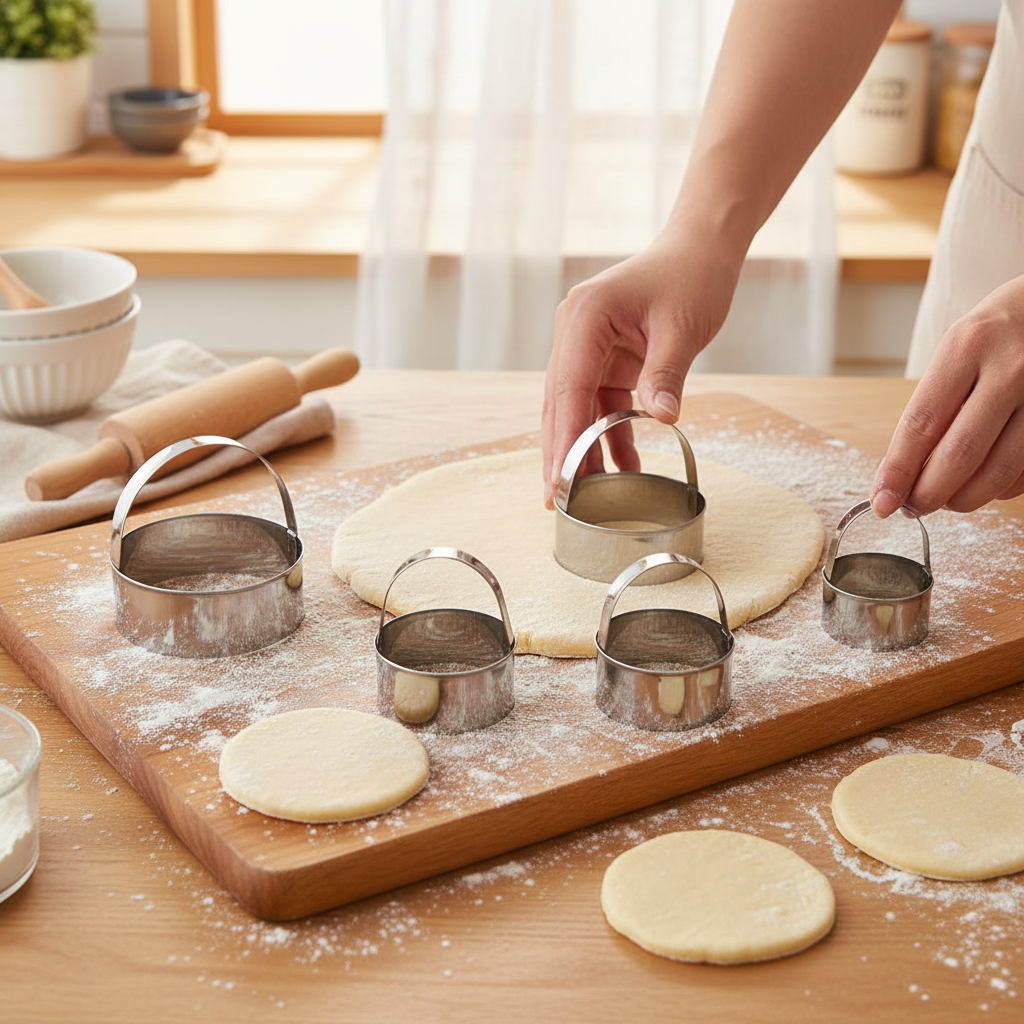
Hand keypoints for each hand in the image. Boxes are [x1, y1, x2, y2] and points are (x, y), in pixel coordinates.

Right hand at [541, 234, 740, 507]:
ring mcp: (586, 346)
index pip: (567, 389)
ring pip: (576, 409)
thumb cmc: (692, 275)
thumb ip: (667, 374)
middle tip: (557, 501)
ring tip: (586, 497)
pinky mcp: (604, 358)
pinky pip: (600, 404)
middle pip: (560, 404)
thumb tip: (661, 418)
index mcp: (585, 318)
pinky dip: (610, 435)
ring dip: (584, 449)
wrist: (700, 248)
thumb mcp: (683, 326)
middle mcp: (575, 332)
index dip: (564, 438)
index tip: (560, 480)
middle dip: (561, 453)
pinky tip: (623, 468)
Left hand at [871, 274, 1023, 517]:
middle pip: (959, 455)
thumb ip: (935, 405)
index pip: (921, 424)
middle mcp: (1011, 368)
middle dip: (928, 494)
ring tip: (948, 499)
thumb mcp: (960, 348)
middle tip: (913, 507)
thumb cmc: (999, 332)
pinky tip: (987, 481)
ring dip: (964, 499)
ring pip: (998, 473)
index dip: (897, 471)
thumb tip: (904, 472)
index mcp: (968, 346)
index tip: (881, 501)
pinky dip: (1000, 489)